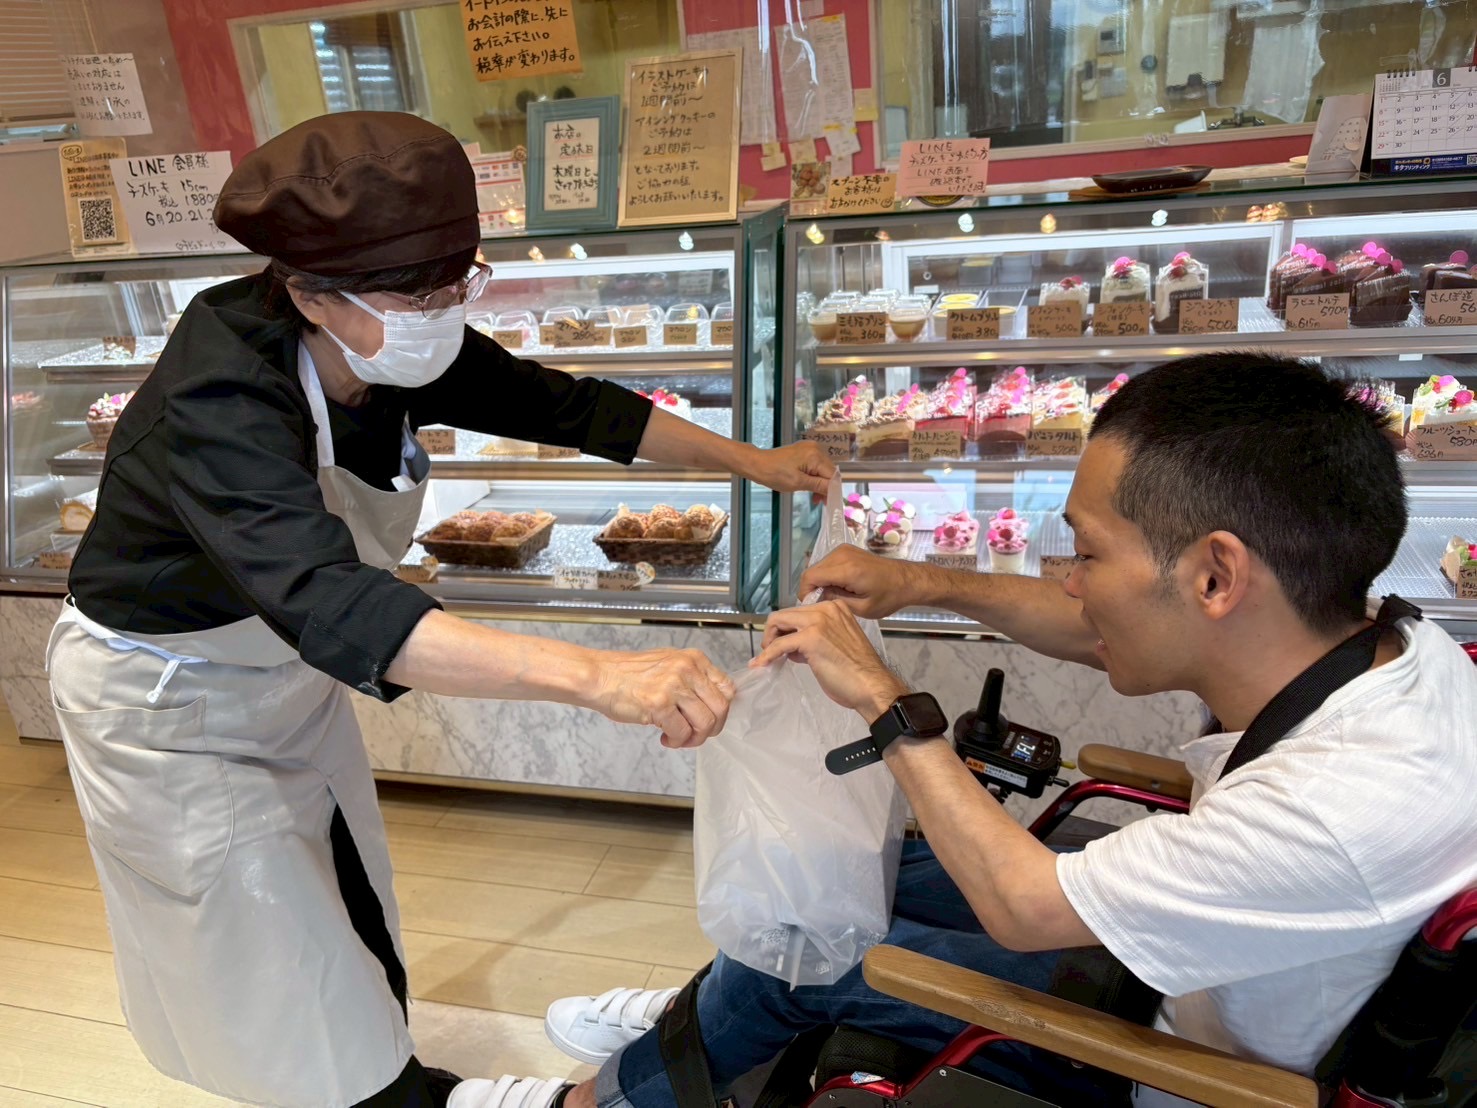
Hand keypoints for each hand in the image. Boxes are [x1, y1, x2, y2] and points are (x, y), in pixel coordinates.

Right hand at [589, 649, 735, 748]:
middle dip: (712, 728)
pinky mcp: (660, 704)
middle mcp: (687, 669)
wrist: (600, 677)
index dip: (721, 710)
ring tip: (679, 739)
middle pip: (721, 708)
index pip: (727, 688)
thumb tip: (710, 703)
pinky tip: (664, 738)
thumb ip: (692, 680)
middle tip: (696, 735)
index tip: (711, 720)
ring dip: (694, 738)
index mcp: (693, 659)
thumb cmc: (628, 674)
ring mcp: (674, 685)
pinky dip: (676, 742)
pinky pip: (682, 733)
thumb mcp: (668, 665)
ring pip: (705, 723)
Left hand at [745, 441, 833, 496]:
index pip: (832, 475)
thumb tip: (835, 490)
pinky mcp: (804, 450)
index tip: (829, 503)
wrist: (758, 464)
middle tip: (819, 501)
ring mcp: (810, 448)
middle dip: (826, 487)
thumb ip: (819, 486)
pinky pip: (816, 465)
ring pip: (823, 469)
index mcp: (815, 455)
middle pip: (829, 471)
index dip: (832, 490)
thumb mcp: (798, 483)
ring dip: (820, 483)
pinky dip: (814, 476)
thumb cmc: (774, 474)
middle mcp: (815, 448)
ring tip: (814, 497)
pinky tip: (809, 485)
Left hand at [752, 600, 907, 718]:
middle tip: (772, 651)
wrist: (872, 686)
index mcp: (835, 608)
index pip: (799, 612)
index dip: (787, 629)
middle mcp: (826, 609)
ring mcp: (818, 622)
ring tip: (769, 657)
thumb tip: (792, 646)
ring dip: (769, 641)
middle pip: (785, 614)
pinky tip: (763, 664)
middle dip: (774, 633)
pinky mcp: (810, 639)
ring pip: (778, 622)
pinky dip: (767, 654)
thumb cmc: (858, 672)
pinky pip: (778, 644)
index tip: (784, 644)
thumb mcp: (836, 644)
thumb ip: (815, 638)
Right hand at [799, 544, 929, 619]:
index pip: (810, 577)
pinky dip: (827, 575)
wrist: (906, 579)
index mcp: (846, 569)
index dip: (805, 593)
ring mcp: (843, 549)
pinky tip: (839, 587)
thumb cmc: (888, 597)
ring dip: (820, 582)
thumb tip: (816, 597)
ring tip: (834, 596)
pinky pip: (826, 563)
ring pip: (818, 567)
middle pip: (812, 571)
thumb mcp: (862, 608)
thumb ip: (835, 601)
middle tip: (823, 604)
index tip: (812, 606)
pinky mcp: (846, 549)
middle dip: (813, 588)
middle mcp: (842, 554)